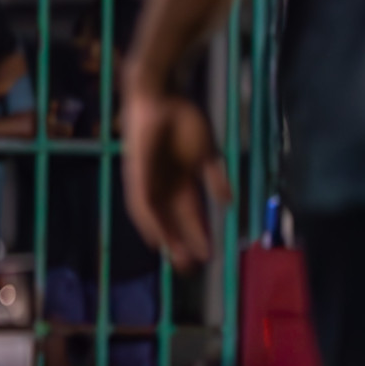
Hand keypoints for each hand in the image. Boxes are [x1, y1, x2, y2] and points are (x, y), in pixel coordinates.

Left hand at [121, 87, 230, 271]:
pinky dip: (149, 223)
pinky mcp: (137, 174)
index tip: (208, 254)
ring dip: (166, 240)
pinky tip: (155, 239)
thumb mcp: (206, 153)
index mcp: (181, 182)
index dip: (198, 234)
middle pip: (172, 222)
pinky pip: (141, 204)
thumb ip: (214, 178)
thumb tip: (227, 202)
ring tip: (177, 260)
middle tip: (190, 269)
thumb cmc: (184, 120)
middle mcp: (163, 186)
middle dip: (181, 244)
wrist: (163, 97)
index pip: (190, 215)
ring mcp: (149, 181)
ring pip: (156, 219)